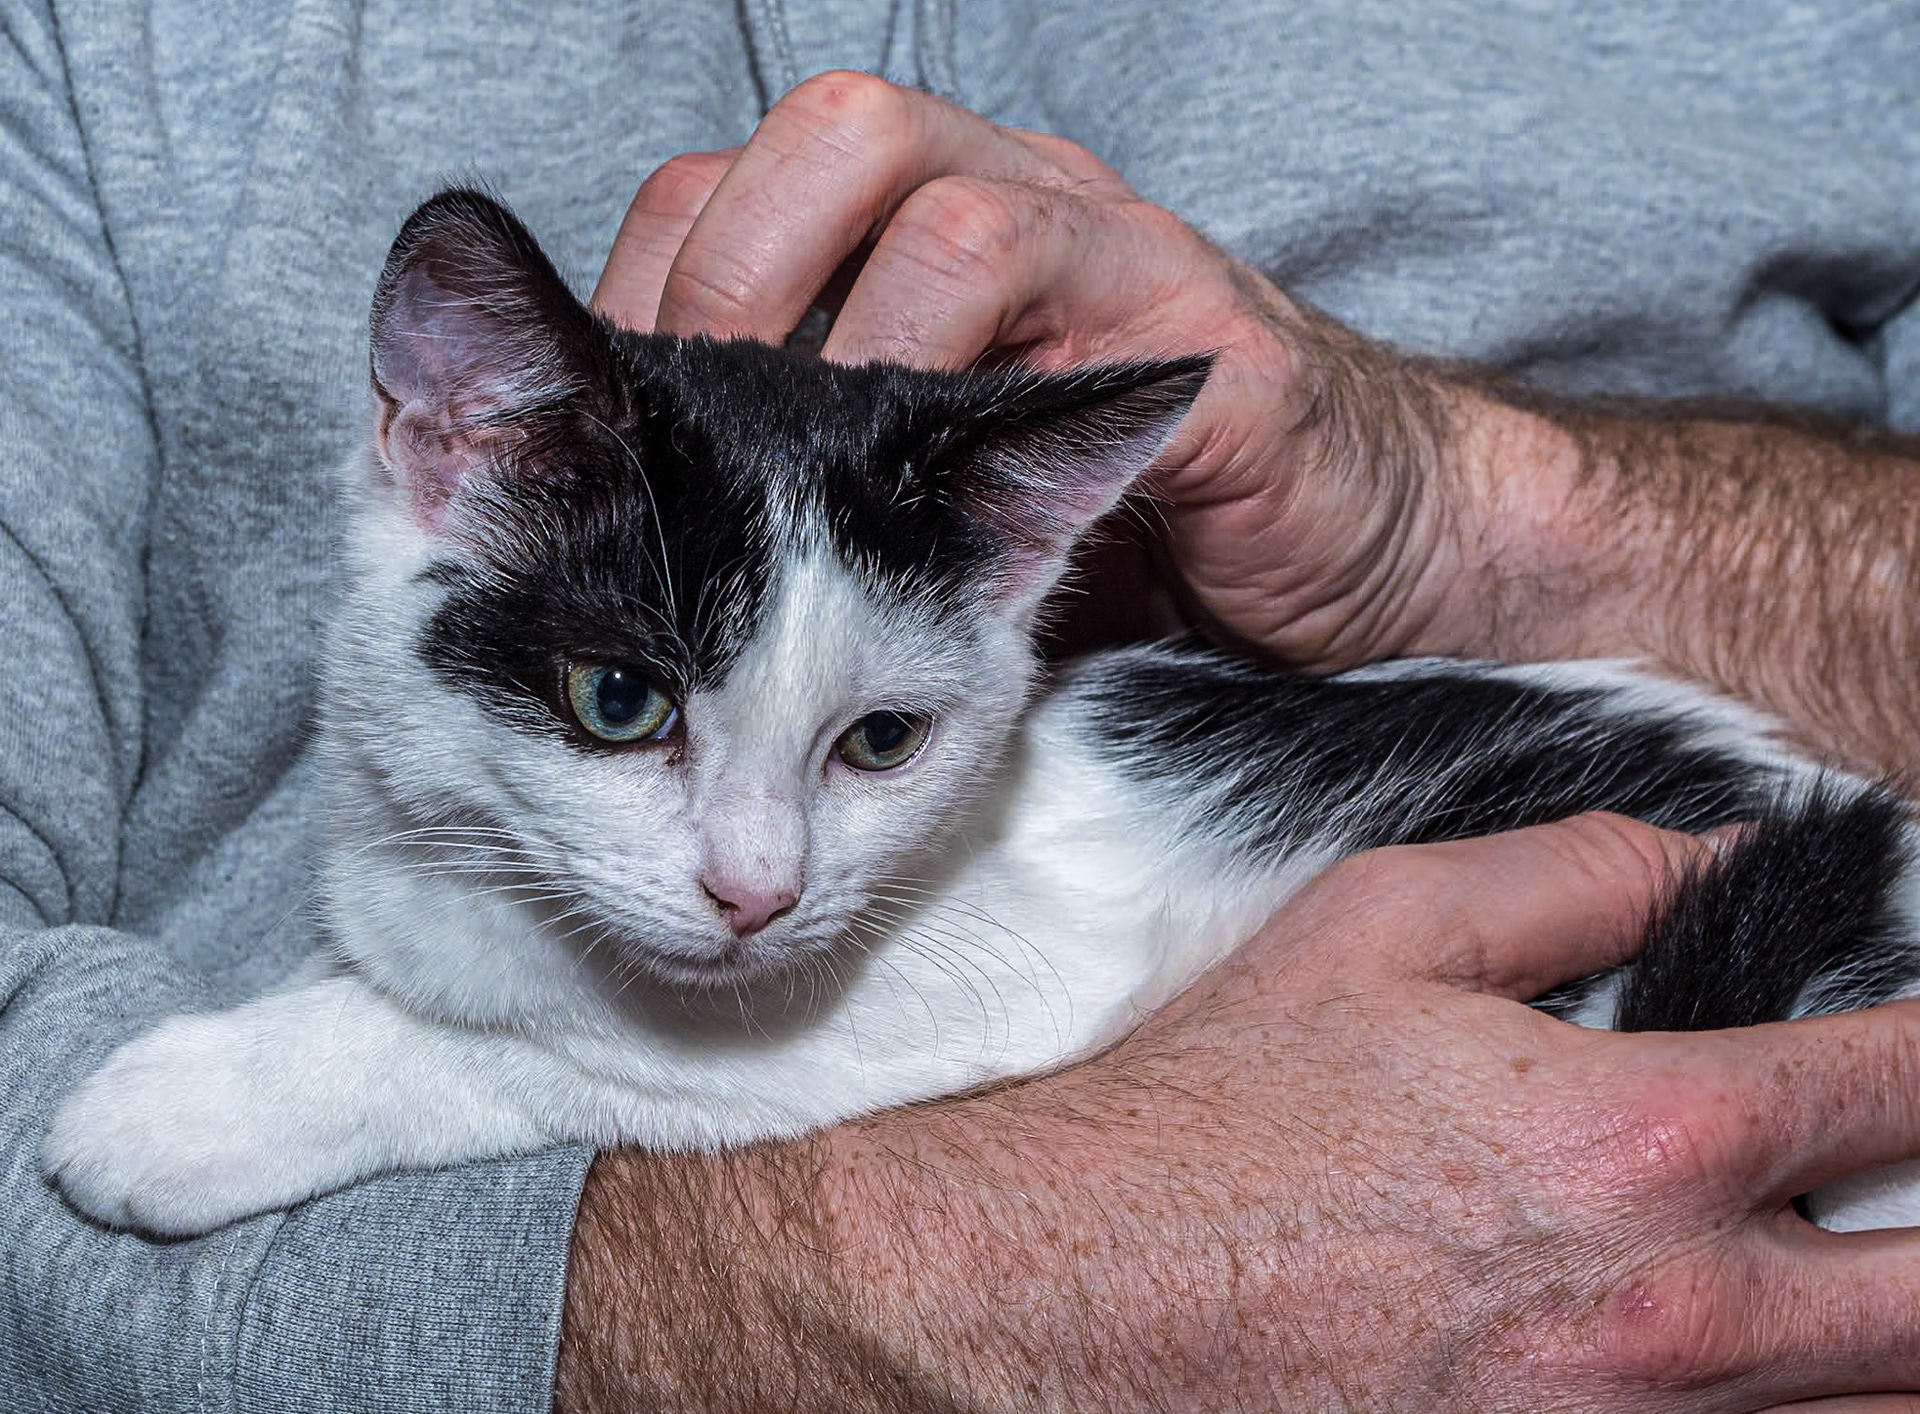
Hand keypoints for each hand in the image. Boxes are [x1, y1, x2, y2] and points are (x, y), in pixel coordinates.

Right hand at [555, 812, 1919, 1413]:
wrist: (1054, 1322)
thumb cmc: (1201, 1123)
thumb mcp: (1372, 927)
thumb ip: (1578, 873)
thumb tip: (1712, 863)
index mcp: (1643, 1142)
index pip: (1910, 1088)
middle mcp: (1672, 1329)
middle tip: (1910, 1176)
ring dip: (1917, 1370)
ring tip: (1875, 1298)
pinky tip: (1782, 1411)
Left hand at [589, 71, 1509, 671]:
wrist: (1354, 549)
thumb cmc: (1139, 533)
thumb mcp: (943, 516)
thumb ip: (834, 495)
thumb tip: (666, 550)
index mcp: (932, 247)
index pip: (751, 195)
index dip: (659, 280)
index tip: (609, 407)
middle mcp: (1014, 214)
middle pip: (829, 141)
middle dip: (724, 275)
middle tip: (686, 417)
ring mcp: (1108, 255)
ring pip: (932, 188)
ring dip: (834, 316)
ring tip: (797, 449)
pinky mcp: (1191, 333)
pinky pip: (1069, 295)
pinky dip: (973, 372)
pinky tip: (929, 469)